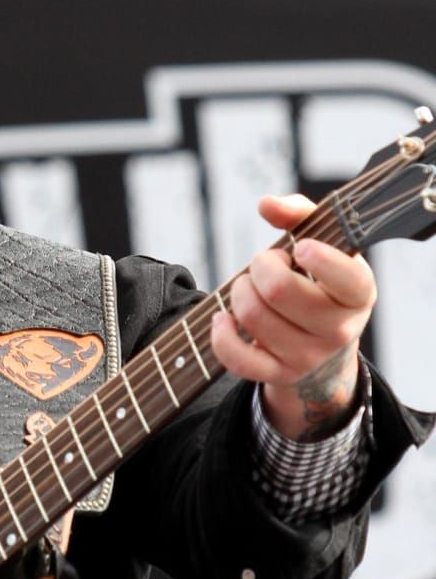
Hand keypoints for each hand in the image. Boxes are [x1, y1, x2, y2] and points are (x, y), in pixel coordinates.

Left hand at [211, 194, 375, 440]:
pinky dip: (221, 334)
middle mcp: (339, 329)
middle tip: (265, 263)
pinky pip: (238, 359)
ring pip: (253, 316)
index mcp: (358, 293)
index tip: (301, 247)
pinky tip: (222, 317)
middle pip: (279, 290)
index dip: (320, 259)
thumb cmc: (316, 278)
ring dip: (240, 291)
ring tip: (252, 286)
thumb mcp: (320, 242)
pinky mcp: (279, 374)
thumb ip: (298, 213)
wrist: (321, 337)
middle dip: (260, 266)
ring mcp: (309, 356)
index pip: (347, 278)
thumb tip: (267, 204)